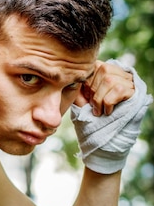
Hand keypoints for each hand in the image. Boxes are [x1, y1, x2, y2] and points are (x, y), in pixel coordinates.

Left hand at [71, 59, 151, 173]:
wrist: (105, 140)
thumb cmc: (92, 120)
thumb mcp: (81, 101)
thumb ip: (77, 88)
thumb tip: (70, 75)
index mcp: (106, 71)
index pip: (94, 65)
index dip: (88, 82)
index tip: (87, 99)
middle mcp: (120, 72)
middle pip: (103, 70)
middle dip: (94, 91)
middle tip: (94, 107)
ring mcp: (129, 82)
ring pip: (109, 80)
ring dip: (100, 99)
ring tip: (100, 111)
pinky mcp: (134, 92)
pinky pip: (118, 90)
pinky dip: (108, 103)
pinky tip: (108, 112)